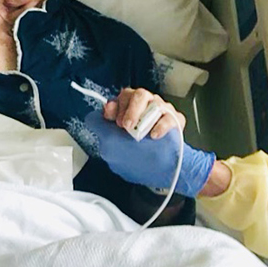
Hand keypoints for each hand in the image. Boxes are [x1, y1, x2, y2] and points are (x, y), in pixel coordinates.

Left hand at [85, 108, 215, 196]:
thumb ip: (101, 128)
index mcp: (128, 109)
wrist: (163, 172)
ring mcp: (160, 112)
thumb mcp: (113, 145)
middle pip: (136, 94)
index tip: (111, 118)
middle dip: (129, 109)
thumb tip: (92, 118)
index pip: (120, 98)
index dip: (114, 106)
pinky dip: (160, 126)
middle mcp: (144, 107)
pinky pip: (169, 116)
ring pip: (152, 100)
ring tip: (139, 131)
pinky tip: (154, 136)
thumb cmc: (137, 157)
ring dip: (142, 114)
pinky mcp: (175, 120)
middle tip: (125, 126)